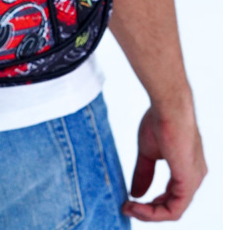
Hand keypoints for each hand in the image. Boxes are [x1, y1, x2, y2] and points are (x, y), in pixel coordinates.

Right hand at [122, 104, 206, 221]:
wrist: (168, 106)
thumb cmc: (160, 120)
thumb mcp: (148, 152)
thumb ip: (144, 173)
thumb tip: (135, 193)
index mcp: (187, 169)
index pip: (171, 196)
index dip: (151, 203)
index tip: (129, 201)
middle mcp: (195, 178)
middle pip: (172, 206)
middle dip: (148, 211)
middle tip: (126, 208)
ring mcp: (193, 181)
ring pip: (173, 211)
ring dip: (149, 214)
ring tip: (129, 208)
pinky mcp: (188, 182)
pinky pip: (173, 209)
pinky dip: (154, 212)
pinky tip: (137, 206)